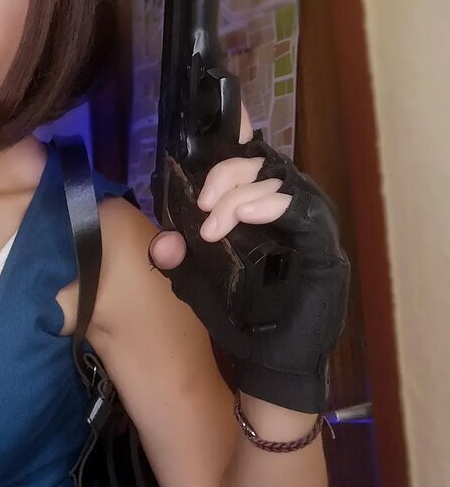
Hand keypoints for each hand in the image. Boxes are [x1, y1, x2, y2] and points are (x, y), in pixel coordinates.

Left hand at [148, 103, 350, 414]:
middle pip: (264, 164)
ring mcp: (311, 226)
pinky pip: (302, 212)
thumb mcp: (198, 285)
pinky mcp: (324, 248)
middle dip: (227, 173)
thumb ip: (178, 260)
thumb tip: (161, 243)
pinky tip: (245, 215)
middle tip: (202, 201)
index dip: (236, 139)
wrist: (270, 365)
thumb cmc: (240, 319)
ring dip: (242, 192)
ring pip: (280, 181)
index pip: (251, 162)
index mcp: (261, 210)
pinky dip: (271, 206)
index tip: (220, 121)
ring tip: (214, 219)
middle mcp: (289, 210)